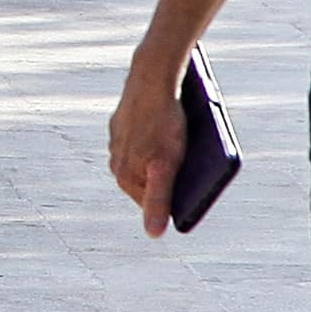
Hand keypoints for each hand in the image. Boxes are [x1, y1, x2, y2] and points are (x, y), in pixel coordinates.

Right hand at [109, 41, 194, 239]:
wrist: (151, 77)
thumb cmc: (163, 123)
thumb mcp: (166, 166)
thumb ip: (159, 201)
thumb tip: (153, 234)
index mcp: (125, 176)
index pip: (154, 202)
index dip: (177, 195)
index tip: (194, 181)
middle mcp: (116, 162)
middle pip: (151, 179)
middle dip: (171, 174)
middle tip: (192, 160)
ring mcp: (118, 142)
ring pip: (148, 158)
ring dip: (165, 155)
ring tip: (185, 142)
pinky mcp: (122, 124)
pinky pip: (144, 138)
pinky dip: (158, 136)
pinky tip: (172, 126)